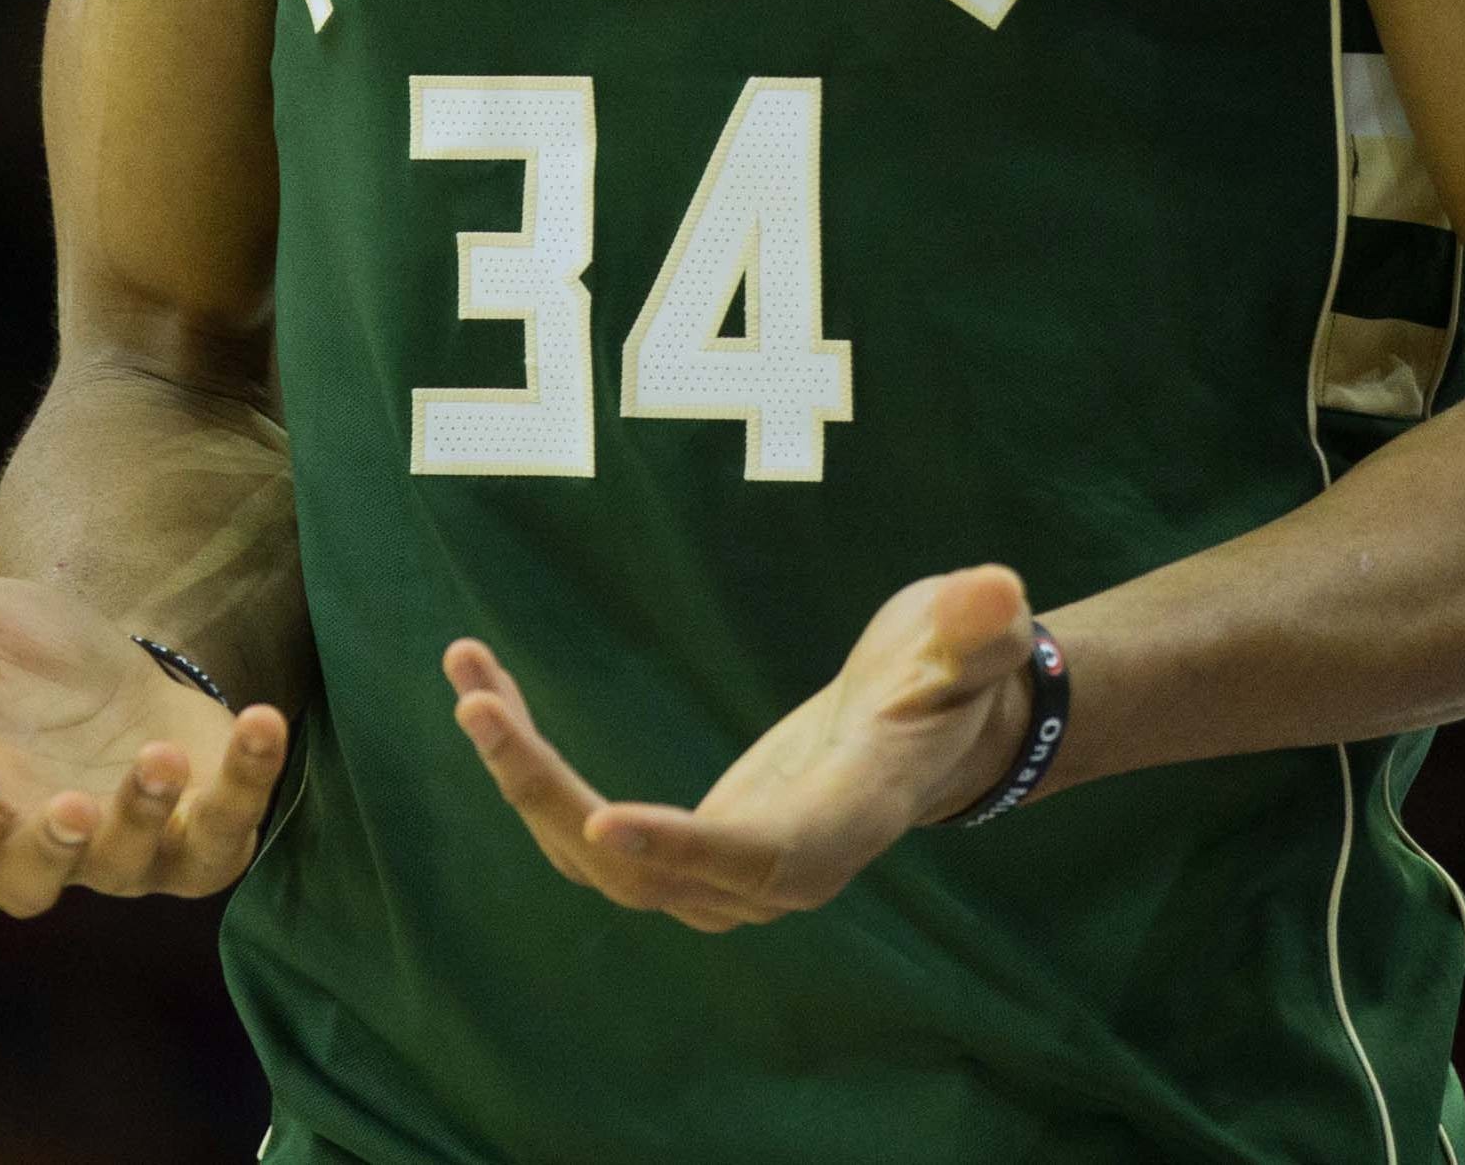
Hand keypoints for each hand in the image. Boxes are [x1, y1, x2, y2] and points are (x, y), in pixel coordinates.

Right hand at [0, 528, 288, 916]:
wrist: (124, 671)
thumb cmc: (22, 659)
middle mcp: (46, 826)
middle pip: (34, 876)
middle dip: (54, 848)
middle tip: (71, 808)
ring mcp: (129, 843)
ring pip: (133, 863)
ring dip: (146, 813)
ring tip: (160, 755)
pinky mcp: (204, 830)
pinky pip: (227, 830)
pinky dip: (250, 780)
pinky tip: (267, 721)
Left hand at [444, 563, 1037, 933]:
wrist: (930, 729)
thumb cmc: (951, 676)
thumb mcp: (968, 646)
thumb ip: (976, 630)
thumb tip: (997, 591)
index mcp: (842, 824)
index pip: (760, 857)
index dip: (684, 851)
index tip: (605, 825)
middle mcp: (771, 872)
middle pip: (645, 870)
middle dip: (551, 794)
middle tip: (477, 707)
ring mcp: (719, 873)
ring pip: (597, 858)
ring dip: (523, 776)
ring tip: (467, 680)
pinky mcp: (681, 852)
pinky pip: (588, 830)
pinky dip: (533, 768)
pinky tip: (486, 693)